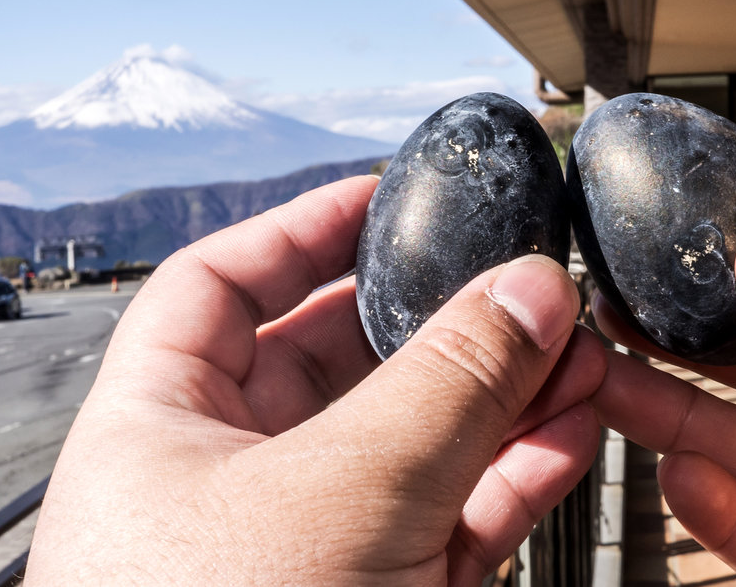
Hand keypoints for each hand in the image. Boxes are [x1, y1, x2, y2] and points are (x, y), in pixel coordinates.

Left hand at [25, 175, 604, 585]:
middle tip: (517, 278)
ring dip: (499, 389)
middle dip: (438, 316)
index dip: (302, 229)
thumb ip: (443, 386)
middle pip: (342, 356)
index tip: (383, 195)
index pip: (224, 286)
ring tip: (572, 342)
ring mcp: (315, 540)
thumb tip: (527, 291)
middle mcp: (232, 477)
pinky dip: (516, 466)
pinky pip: (456, 508)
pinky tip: (572, 420)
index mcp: (164, 427)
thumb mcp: (337, 496)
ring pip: (415, 434)